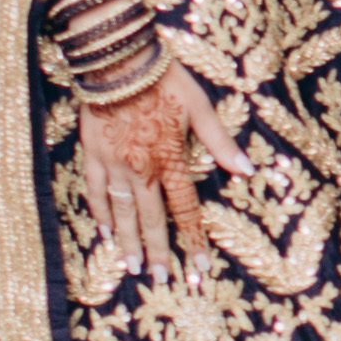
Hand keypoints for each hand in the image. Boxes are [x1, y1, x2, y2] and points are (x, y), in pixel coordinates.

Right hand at [71, 67, 240, 273]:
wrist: (118, 61)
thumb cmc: (164, 80)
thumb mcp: (200, 108)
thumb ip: (220, 143)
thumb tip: (247, 170)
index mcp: (169, 160)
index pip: (184, 210)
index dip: (192, 239)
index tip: (199, 265)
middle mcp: (141, 169)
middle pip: (150, 219)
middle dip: (157, 251)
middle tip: (159, 279)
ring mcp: (114, 164)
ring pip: (121, 212)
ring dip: (128, 241)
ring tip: (132, 266)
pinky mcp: (93, 154)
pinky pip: (95, 191)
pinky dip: (100, 213)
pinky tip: (105, 231)